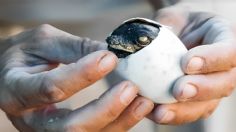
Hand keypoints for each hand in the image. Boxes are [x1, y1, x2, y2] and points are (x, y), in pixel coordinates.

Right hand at [0, 25, 153, 130]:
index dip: (83, 74)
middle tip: (131, 88)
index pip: (51, 88)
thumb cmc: (23, 56)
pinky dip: (117, 125)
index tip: (110, 58)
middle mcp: (30, 120)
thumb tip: (109, 52)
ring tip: (143, 102)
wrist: (10, 74)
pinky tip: (133, 110)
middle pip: (71, 127)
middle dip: (105, 109)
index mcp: (17, 90)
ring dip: (118, 122)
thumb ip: (74, 47)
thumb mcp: (42, 42)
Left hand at [148, 6, 235, 123]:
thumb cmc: (176, 24)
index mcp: (223, 40)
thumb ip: (163, 27)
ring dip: (184, 110)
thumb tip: (136, 41)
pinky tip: (154, 114)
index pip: (228, 51)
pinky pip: (188, 112)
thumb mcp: (172, 18)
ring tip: (162, 112)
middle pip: (223, 84)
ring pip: (206, 105)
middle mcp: (222, 68)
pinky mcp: (195, 102)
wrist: (176, 37)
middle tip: (179, 90)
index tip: (187, 63)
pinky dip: (171, 115)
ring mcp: (210, 87)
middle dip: (201, 90)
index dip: (212, 59)